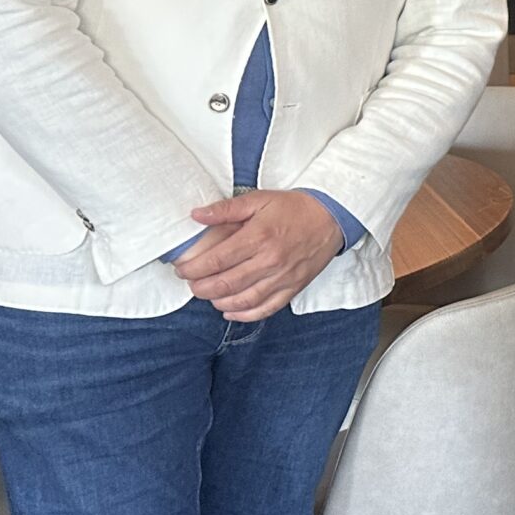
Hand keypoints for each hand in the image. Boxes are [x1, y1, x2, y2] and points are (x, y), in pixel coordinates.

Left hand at [173, 190, 344, 320]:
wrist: (332, 216)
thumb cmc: (294, 208)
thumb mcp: (259, 199)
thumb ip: (226, 209)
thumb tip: (196, 215)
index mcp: (259, 237)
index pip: (216, 260)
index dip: (193, 269)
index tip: (182, 269)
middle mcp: (270, 261)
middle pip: (225, 284)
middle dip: (200, 287)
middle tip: (191, 283)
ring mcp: (283, 277)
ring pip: (242, 300)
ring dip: (218, 302)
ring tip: (208, 294)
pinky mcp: (293, 288)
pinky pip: (265, 309)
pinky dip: (244, 315)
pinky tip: (229, 311)